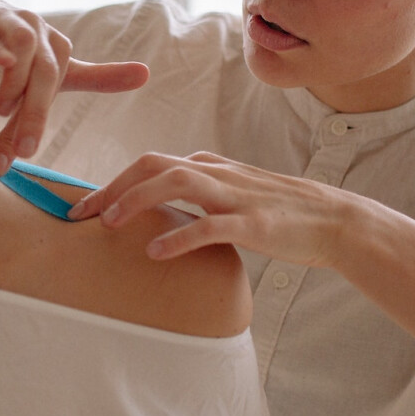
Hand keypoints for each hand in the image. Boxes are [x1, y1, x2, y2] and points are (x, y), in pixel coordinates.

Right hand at [0, 0, 147, 174]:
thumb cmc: (12, 47)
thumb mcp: (51, 67)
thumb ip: (95, 76)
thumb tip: (147, 74)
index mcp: (55, 45)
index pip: (57, 83)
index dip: (42, 116)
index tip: (29, 152)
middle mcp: (35, 27)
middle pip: (45, 68)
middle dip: (35, 110)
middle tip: (23, 147)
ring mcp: (3, 18)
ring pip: (21, 43)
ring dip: (14, 79)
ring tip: (1, 111)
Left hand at [69, 151, 357, 266]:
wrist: (333, 221)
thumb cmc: (280, 212)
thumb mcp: (233, 194)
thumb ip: (200, 194)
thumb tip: (161, 204)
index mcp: (210, 167)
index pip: (150, 163)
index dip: (112, 182)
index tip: (84, 206)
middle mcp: (217, 173)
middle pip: (153, 165)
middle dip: (112, 186)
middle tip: (81, 214)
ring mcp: (235, 196)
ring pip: (176, 182)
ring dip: (138, 199)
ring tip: (111, 223)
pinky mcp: (253, 223)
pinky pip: (209, 225)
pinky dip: (178, 237)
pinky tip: (155, 252)